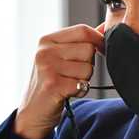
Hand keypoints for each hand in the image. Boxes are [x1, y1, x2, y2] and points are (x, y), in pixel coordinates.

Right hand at [14, 22, 105, 138]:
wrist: (32, 112)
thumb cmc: (50, 83)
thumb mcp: (60, 57)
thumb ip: (80, 42)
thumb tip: (106, 27)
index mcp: (47, 40)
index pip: (83, 30)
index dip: (98, 40)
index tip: (101, 50)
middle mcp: (45, 51)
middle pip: (88, 49)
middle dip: (88, 64)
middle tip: (73, 74)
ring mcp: (47, 67)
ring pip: (88, 68)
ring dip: (84, 79)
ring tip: (67, 83)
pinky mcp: (52, 85)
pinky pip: (82, 83)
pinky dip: (79, 90)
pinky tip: (67, 92)